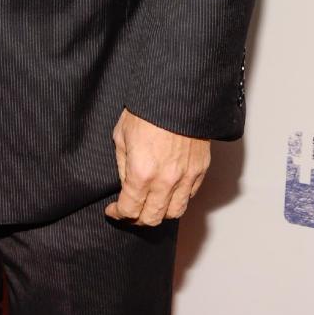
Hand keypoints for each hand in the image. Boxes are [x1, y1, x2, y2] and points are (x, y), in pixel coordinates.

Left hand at [105, 108, 210, 225]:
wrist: (176, 94)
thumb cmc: (146, 110)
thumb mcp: (121, 136)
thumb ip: (123, 166)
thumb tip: (126, 185)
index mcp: (142, 173)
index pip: (130, 209)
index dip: (118, 214)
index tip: (113, 210)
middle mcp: (166, 181)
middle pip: (152, 218)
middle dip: (137, 219)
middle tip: (129, 212)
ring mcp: (186, 177)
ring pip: (174, 213)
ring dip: (159, 214)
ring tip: (149, 206)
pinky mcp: (200, 171)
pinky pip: (189, 197)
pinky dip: (177, 200)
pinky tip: (167, 192)